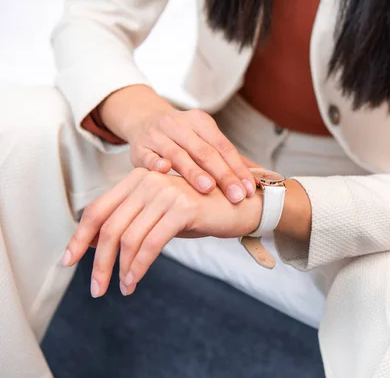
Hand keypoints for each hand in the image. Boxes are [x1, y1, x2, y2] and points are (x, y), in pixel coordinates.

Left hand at [62, 168, 262, 297]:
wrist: (242, 205)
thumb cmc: (202, 212)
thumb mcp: (161, 214)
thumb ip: (135, 222)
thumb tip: (100, 247)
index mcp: (138, 179)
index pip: (98, 209)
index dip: (80, 236)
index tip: (69, 260)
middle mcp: (148, 181)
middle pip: (109, 226)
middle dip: (98, 261)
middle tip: (97, 288)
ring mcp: (165, 192)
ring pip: (128, 237)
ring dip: (120, 269)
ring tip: (122, 288)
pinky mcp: (183, 208)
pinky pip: (151, 243)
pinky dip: (139, 266)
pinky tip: (135, 280)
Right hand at [98, 85, 256, 203]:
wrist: (143, 119)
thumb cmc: (183, 137)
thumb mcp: (205, 140)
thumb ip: (231, 158)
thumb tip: (264, 176)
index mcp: (201, 122)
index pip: (223, 147)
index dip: (237, 168)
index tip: (249, 189)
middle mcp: (179, 125)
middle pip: (205, 152)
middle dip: (222, 175)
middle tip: (236, 196)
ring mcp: (158, 135)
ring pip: (178, 154)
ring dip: (192, 171)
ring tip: (208, 189)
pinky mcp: (139, 147)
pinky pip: (148, 156)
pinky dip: (155, 164)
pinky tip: (165, 172)